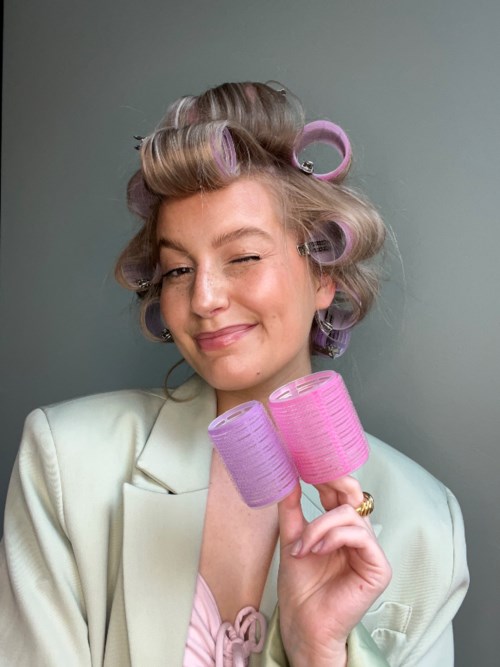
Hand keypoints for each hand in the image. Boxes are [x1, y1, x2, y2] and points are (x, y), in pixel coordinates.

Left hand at [277, 477, 391, 666]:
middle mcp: (357, 535)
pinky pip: (359, 536)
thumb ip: (291, 509)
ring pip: (350, 515)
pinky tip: (317, 550)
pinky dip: (334, 537)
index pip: (338, 492)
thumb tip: (287, 477)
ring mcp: (369, 550)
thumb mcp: (290, 539)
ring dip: (320, 526)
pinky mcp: (378, 567)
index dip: (326, 474)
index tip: (307, 460)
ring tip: (302, 546)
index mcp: (339, 527)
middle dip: (334, 481)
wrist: (302, 624)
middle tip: (314, 475)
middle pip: (353, 495)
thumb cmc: (299, 588)